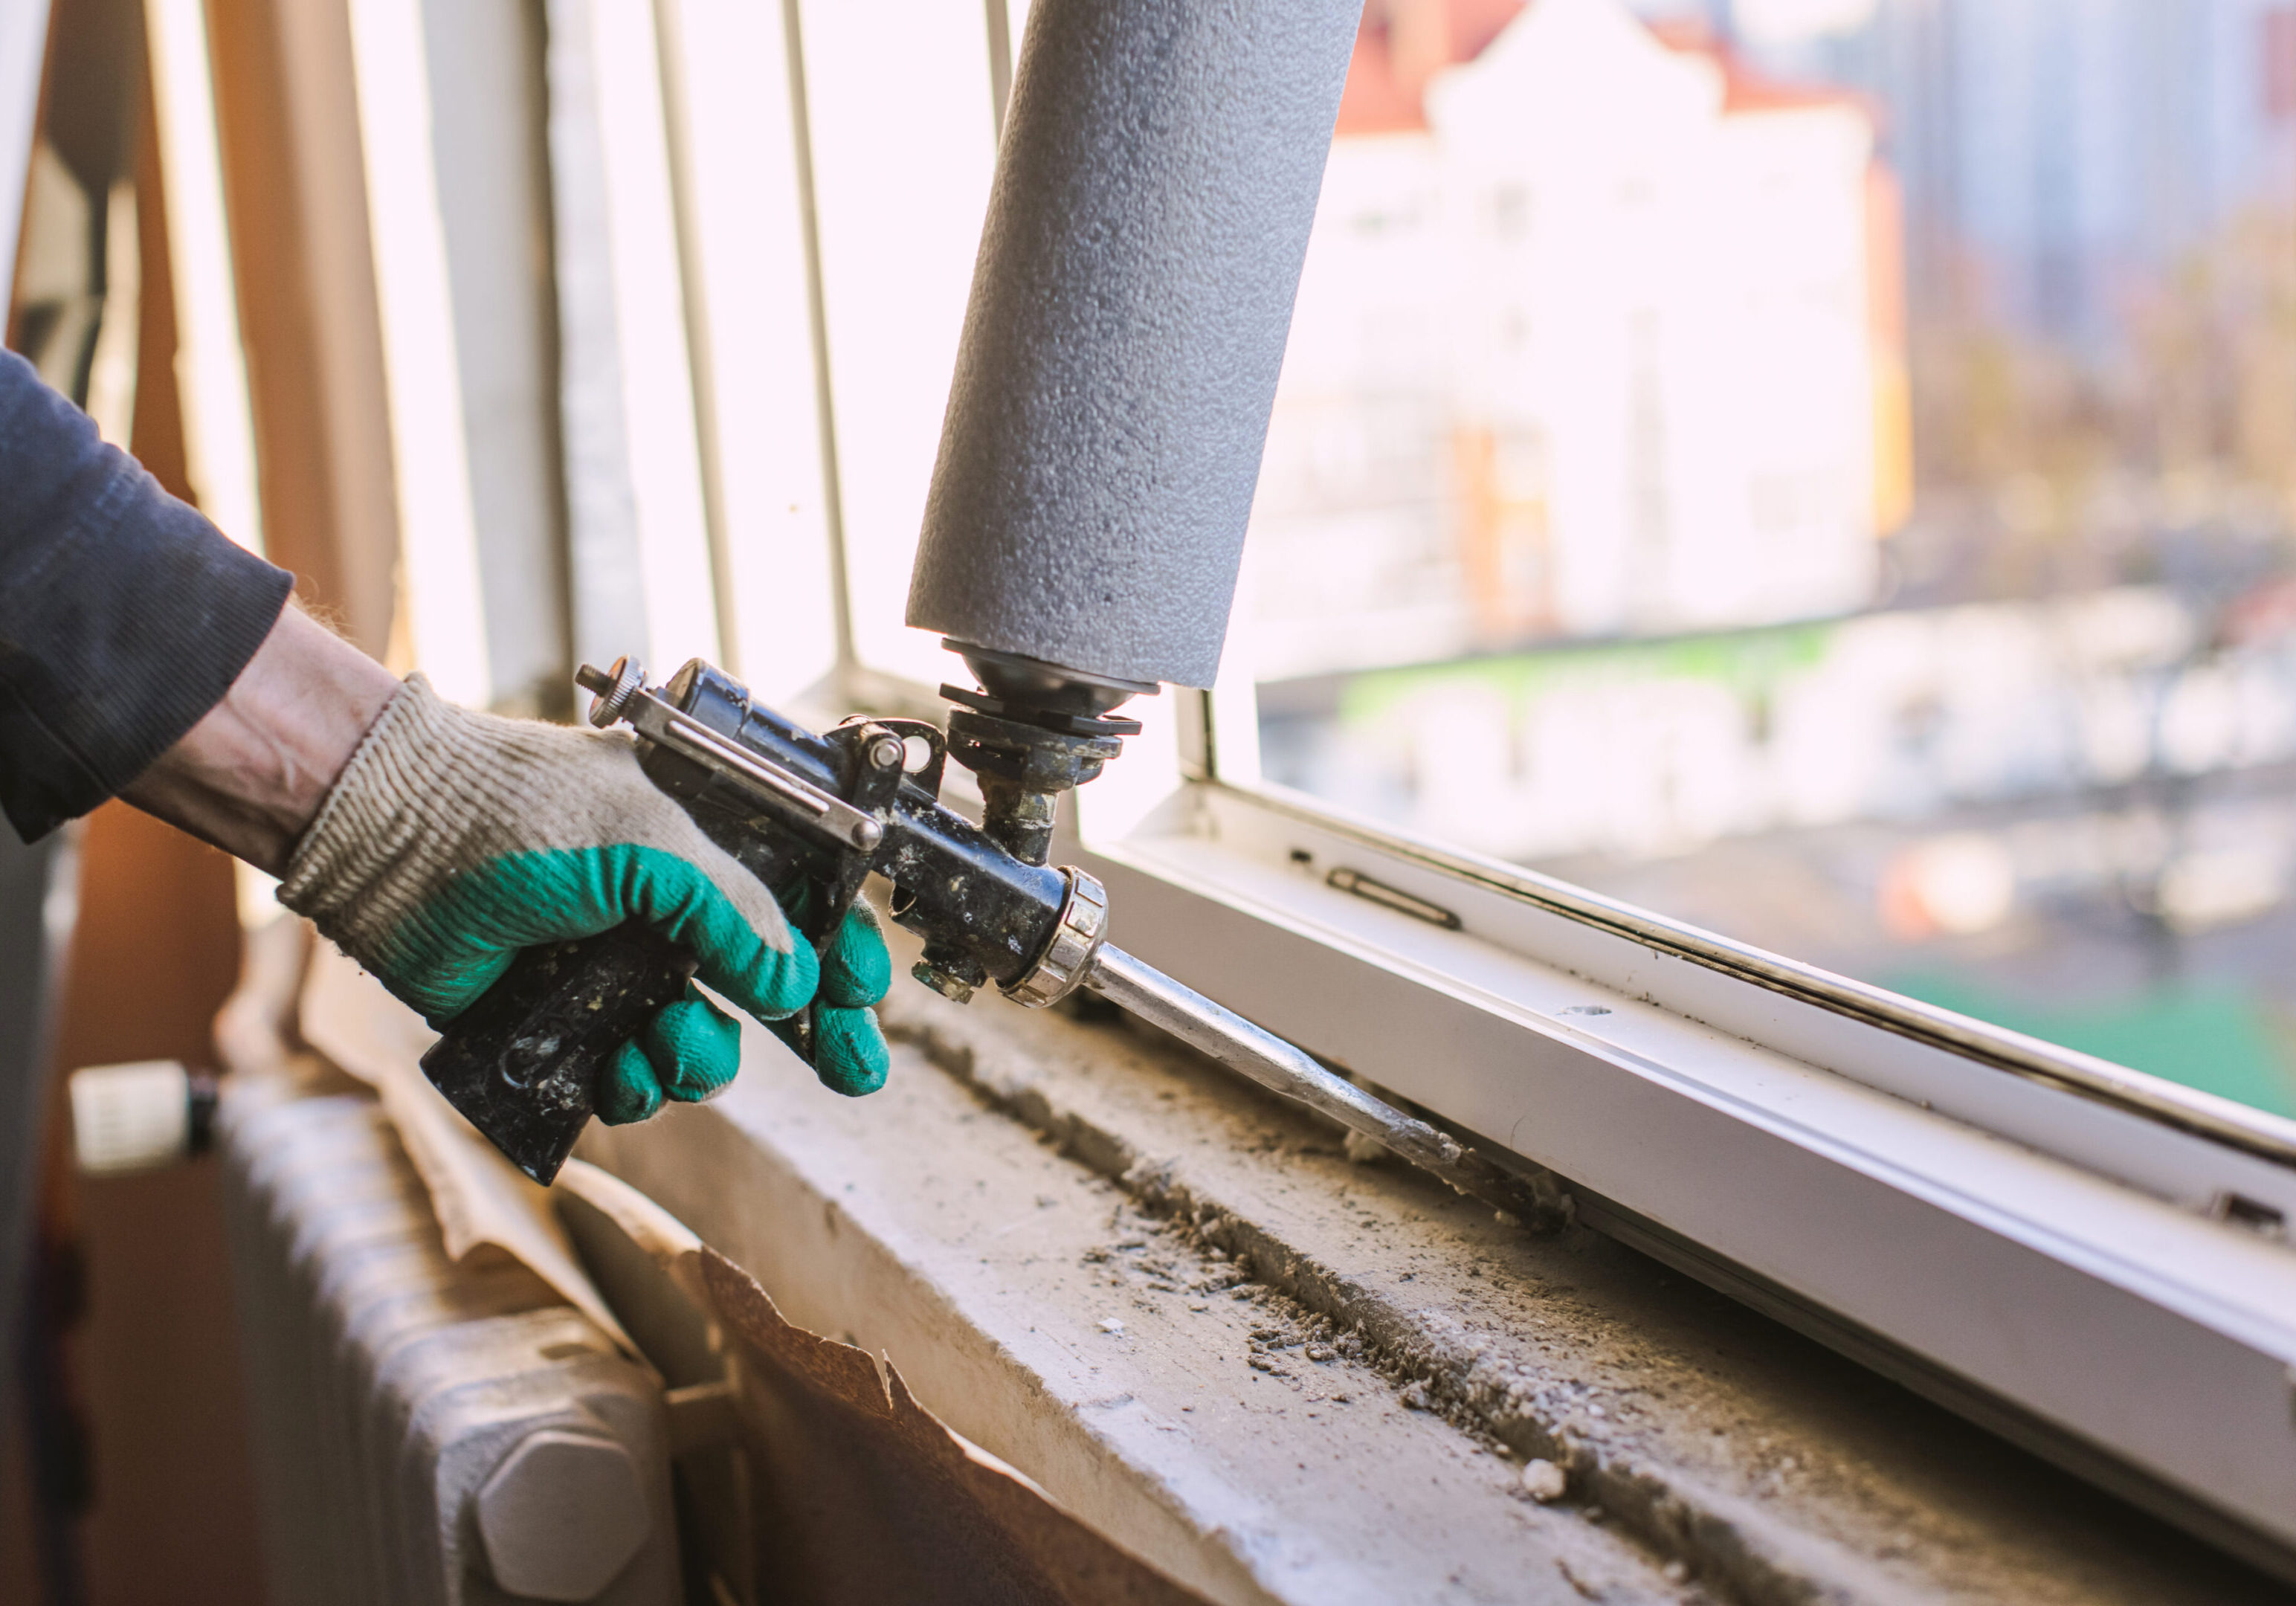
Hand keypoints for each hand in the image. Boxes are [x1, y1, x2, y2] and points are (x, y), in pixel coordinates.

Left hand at [276, 675, 891, 1121]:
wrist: (384, 842)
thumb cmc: (512, 810)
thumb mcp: (647, 840)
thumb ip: (730, 910)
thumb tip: (795, 984)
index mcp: (702, 841)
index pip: (801, 899)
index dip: (841, 946)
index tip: (863, 991)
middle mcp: (668, 906)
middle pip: (770, 982)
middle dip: (815, 1029)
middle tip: (853, 1069)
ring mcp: (618, 965)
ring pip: (705, 1040)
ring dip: (704, 1059)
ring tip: (670, 1045)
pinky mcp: (565, 1020)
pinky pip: (629, 1076)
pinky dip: (636, 1087)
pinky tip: (622, 1074)